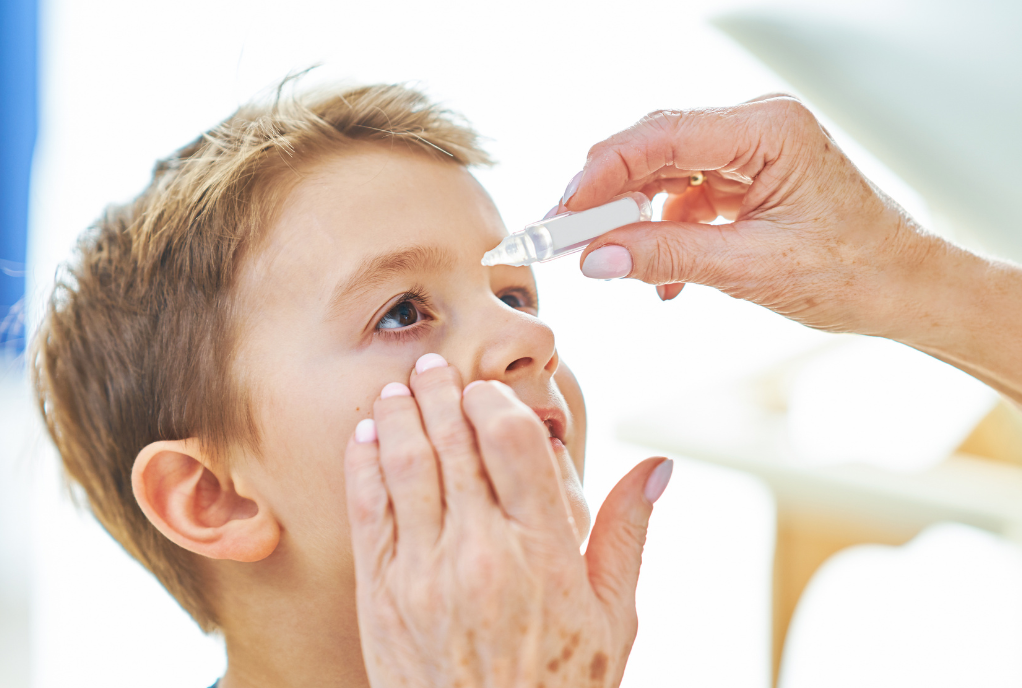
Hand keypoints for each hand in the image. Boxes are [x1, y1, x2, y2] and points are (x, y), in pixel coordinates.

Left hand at [344, 357, 672, 687]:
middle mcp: (482, 551)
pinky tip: (366, 437)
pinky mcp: (382, 593)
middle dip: (440, 393)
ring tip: (398, 388)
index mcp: (544, 550)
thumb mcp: (613, 617)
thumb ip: (626, 532)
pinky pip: (367, 510)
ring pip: (406, 464)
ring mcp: (424, 571)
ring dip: (398, 415)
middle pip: (454, 442)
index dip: (498, 401)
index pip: (514, 441)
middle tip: (433, 365)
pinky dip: (363, 464)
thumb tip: (658, 466)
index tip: (490, 390)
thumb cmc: (561, 684)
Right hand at [561, 95, 941, 336]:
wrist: (906, 289)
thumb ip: (668, 257)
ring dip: (635, 218)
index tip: (560, 212)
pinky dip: (665, 231)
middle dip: (606, 194)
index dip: (601, 173)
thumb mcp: (752, 269)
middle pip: (656, 146)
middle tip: (562, 237)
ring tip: (611, 262)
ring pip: (665, 170)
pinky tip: (664, 278)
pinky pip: (686, 192)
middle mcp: (758, 123)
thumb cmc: (853, 274)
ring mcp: (753, 146)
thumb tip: (594, 258)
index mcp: (770, 129)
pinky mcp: (748, 172)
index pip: (662, 136)